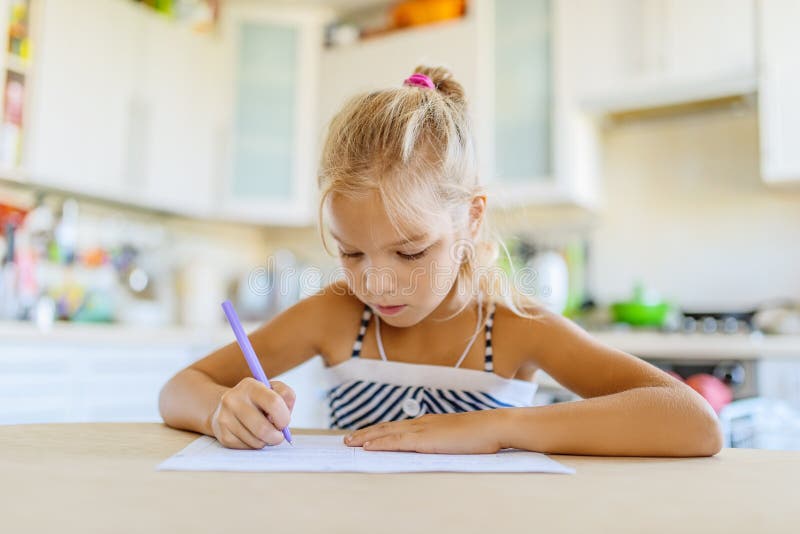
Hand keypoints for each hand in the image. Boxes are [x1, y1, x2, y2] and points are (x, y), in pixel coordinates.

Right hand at [210, 378, 294, 448]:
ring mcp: (225, 417)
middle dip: (276, 437)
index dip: (284, 417)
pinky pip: (246, 448)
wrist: (229, 407)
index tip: (284, 423)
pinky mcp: (223, 434)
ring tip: (263, 432)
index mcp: (250, 385)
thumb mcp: (274, 390)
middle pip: (263, 428)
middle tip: (278, 435)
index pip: (274, 402)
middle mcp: (233, 400)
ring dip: (265, 441)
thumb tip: (285, 417)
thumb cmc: (258, 400)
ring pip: (256, 441)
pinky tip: (251, 435)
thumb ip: (286, 397)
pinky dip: (254, 445)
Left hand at [343, 411, 505, 453]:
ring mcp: (423, 429)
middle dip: (367, 433)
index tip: (366, 435)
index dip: (380, 431)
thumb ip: (444, 441)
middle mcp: (422, 422)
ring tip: (350, 443)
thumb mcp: (458, 438)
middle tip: (348, 439)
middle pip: (387, 427)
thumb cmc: (482, 435)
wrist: (494, 427)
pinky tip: (367, 447)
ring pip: (387, 433)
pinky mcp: (425, 439)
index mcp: (429, 423)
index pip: (398, 427)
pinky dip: (379, 443)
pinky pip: (396, 442)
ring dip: (366, 437)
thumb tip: (436, 448)